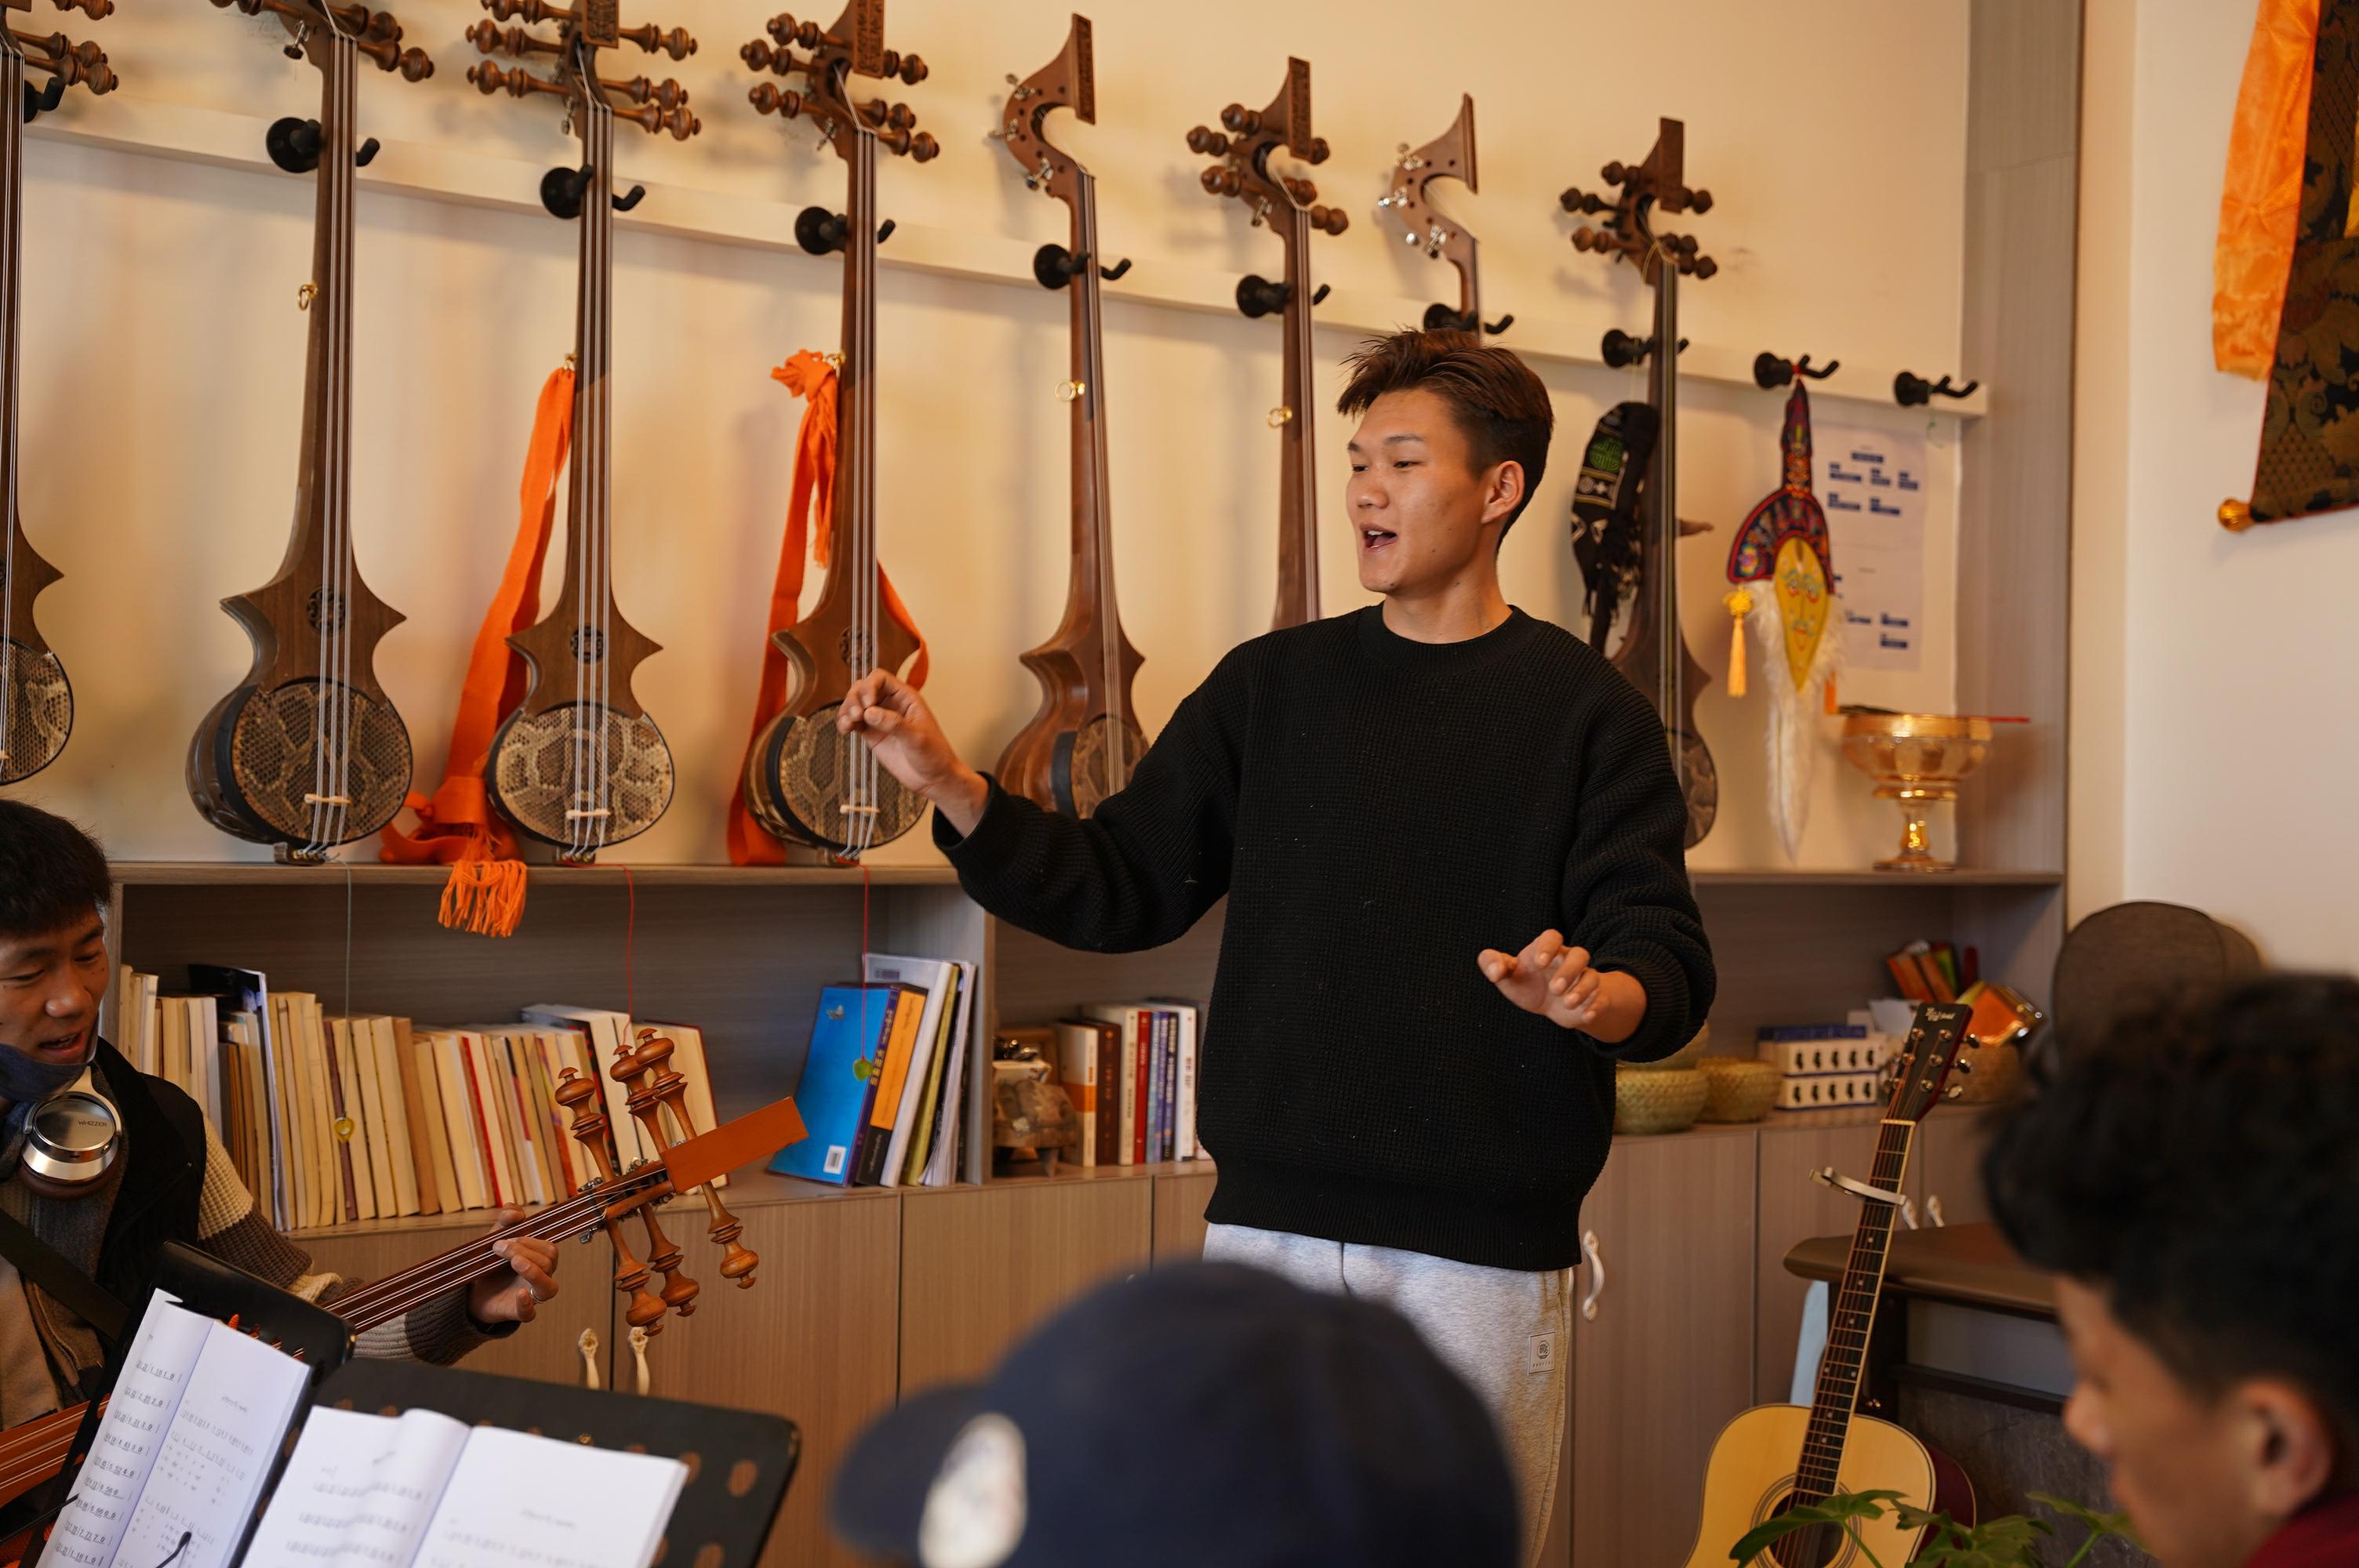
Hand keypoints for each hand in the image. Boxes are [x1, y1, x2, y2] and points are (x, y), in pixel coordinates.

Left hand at [466, 1209, 559, 1325]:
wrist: (470, 1291)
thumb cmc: (490, 1263)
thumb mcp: (495, 1237)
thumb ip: (506, 1221)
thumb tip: (516, 1213)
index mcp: (539, 1259)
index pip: (550, 1248)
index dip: (532, 1240)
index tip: (507, 1236)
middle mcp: (540, 1277)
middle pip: (549, 1262)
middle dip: (524, 1250)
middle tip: (499, 1248)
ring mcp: (531, 1296)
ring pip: (549, 1287)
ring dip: (533, 1271)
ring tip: (514, 1262)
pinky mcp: (517, 1312)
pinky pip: (530, 1314)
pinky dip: (526, 1303)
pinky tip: (520, 1294)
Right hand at [836, 669, 988, 833]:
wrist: (933, 778)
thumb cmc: (934, 755)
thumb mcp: (917, 738)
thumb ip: (894, 724)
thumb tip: (871, 713)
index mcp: (906, 698)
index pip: (881, 678)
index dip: (870, 686)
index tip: (868, 703)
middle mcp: (891, 705)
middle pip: (863, 688)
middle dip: (855, 698)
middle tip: (857, 715)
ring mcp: (880, 719)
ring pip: (855, 704)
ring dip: (847, 709)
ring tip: (849, 723)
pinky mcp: (872, 734)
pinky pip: (853, 722)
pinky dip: (845, 723)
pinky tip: (845, 729)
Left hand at [1476, 930, 1646, 1042]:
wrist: (1550, 1006)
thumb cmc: (1527, 984)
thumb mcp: (1506, 975)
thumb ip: (1493, 965)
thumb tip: (1494, 971)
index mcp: (1546, 951)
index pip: (1552, 937)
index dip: (1548, 947)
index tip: (1539, 963)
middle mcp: (1568, 961)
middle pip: (1579, 954)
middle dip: (1569, 971)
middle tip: (1554, 989)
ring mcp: (1582, 979)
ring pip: (1592, 976)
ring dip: (1582, 989)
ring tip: (1567, 1003)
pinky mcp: (1592, 998)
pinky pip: (1601, 998)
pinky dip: (1595, 1006)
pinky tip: (1585, 1016)